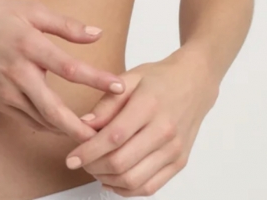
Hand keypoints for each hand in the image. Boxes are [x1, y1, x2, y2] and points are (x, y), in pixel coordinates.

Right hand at [0, 0, 126, 140]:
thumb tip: (97, 33)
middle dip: (80, 126)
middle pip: (54, 108)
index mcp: (29, 45)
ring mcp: (7, 91)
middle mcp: (18, 72)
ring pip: (42, 120)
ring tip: (90, 132)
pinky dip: (48, 126)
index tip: (119, 86)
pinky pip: (28, 120)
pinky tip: (62, 125)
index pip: (69, 68)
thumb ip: (65, 25)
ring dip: (66, 129)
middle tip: (104, 135)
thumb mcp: (29, 10)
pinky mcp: (0, 102)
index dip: (96, 79)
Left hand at [63, 52, 218, 195]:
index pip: (114, 137)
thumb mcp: (130, 78)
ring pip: (134, 180)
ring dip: (108, 180)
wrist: (194, 83)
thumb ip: (106, 102)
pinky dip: (127, 189)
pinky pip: (150, 188)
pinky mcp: (179, 162)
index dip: (88, 151)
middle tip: (81, 162)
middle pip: (122, 163)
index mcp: (149, 105)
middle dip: (94, 167)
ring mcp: (174, 149)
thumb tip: (83, 125)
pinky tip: (113, 178)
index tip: (71, 158)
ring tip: (95, 168)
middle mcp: (164, 130)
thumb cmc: (159, 78)